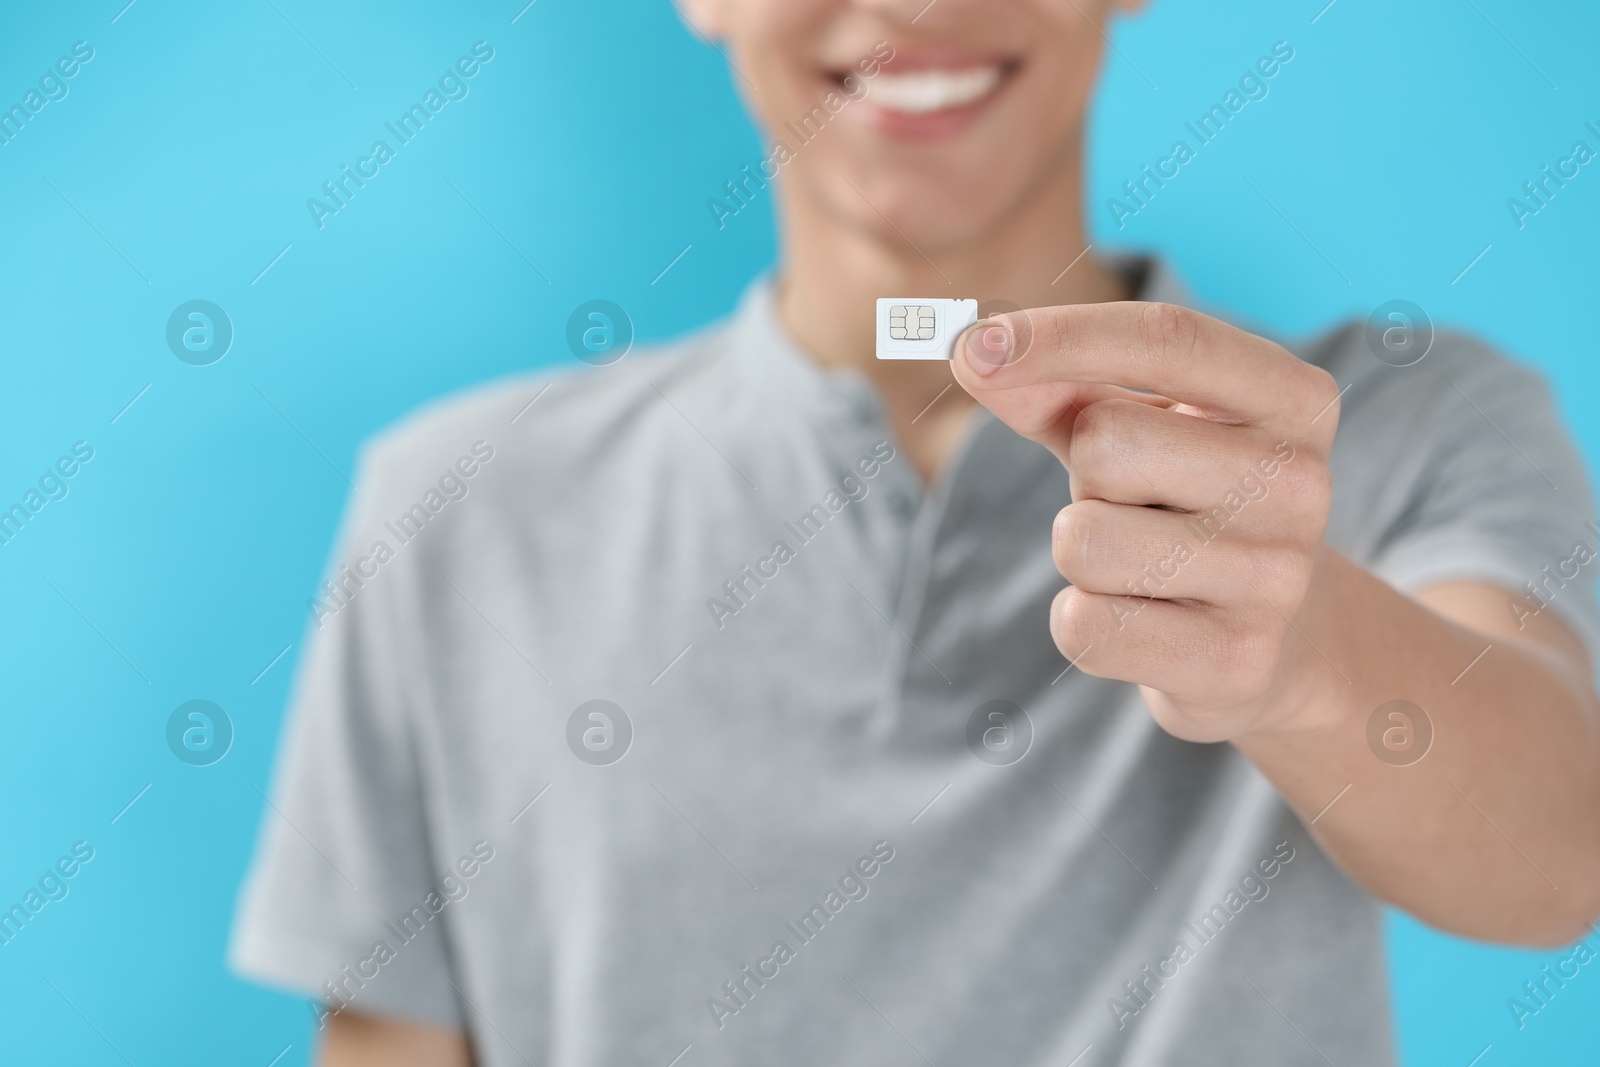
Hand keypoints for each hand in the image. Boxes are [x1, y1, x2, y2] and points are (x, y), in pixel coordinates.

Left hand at [952, 301, 1343, 741]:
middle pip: (1106, 443)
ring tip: (1139, 561)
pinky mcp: (1232, 662)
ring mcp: (1276, 579)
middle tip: (1131, 501)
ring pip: (1082, 540)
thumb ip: (1057, 384)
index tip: (972, 344)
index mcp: (1294, 400)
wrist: (1272, 642)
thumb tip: (970, 351)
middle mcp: (1300, 484)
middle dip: (1083, 472)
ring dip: (1079, 549)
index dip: (1062, 336)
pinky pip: (1083, 625)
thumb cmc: (1183, 505)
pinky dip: (1083, 620)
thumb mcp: (1134, 427)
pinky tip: (1141, 620)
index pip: (1169, 339)